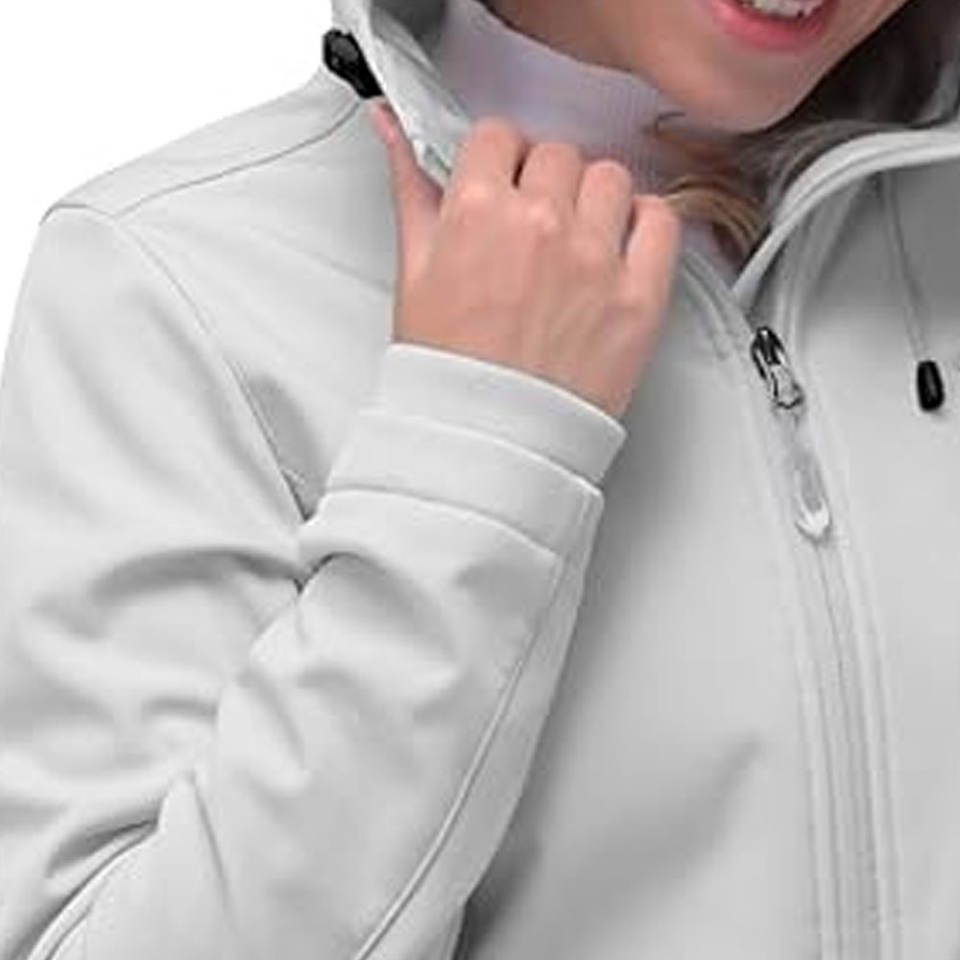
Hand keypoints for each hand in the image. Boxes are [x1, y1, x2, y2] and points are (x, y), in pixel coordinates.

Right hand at [368, 100, 681, 421]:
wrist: (488, 442)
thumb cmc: (448, 371)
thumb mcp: (413, 273)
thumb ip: (409, 189)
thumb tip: (392, 129)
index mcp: (478, 212)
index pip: (498, 135)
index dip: (497, 161)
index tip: (500, 184)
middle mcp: (542, 225)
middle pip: (556, 153)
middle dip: (541, 180)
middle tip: (532, 224)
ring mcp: (596, 260)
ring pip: (610, 177)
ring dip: (592, 198)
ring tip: (574, 240)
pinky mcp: (639, 297)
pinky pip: (661, 222)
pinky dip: (644, 224)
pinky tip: (618, 247)